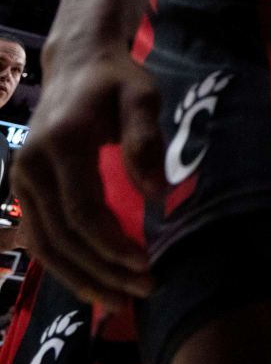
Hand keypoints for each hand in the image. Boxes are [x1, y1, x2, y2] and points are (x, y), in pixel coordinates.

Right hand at [14, 43, 164, 308]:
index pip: (82, 211)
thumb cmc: (117, 80)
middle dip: (101, 270)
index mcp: (60, 144)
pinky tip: (93, 282)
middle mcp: (31, 167)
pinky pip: (39, 237)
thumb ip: (145, 140)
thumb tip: (157, 195)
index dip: (112, 244)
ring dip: (81, 277)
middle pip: (62, 236)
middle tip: (142, 290)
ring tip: (119, 300)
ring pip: (45, 245)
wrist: (78, 62)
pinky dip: (64, 264)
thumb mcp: (141, 96)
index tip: (146, 263)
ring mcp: (21, 180)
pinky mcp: (23, 190)